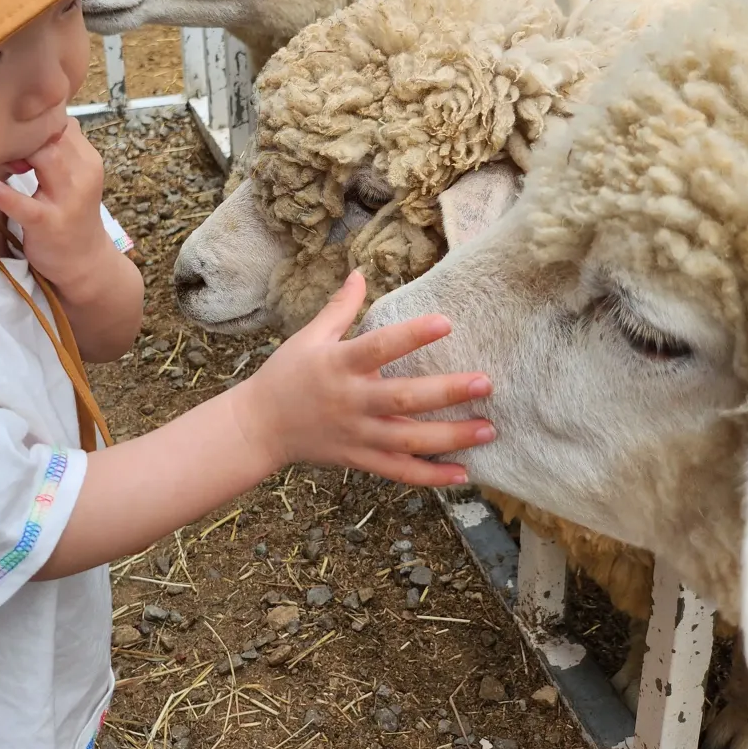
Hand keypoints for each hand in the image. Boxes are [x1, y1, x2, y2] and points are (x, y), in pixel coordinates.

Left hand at [0, 118, 113, 296]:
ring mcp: (68, 200)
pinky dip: (5, 195)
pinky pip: (26, 205)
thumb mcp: (74, 176)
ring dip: (17, 153)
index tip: (11, 125)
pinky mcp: (49, 224)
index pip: (63, 123)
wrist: (85, 261)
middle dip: (25, 133)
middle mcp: (83, 175)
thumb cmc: (71, 214)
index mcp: (88, 159)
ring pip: (47, 159)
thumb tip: (29, 116)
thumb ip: (58, 149)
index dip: (35, 120)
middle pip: (54, 135)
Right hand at [230, 271, 493, 487]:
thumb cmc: (285, 375)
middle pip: (404, 399)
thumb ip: (340, 308)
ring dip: (451, 437)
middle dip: (446, 392)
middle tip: (484, 382)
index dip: (412, 335)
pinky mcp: (360, 459)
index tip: (446, 322)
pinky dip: (431, 476)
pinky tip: (464, 473)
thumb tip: (359, 272)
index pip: (380, 347)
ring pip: (409, 441)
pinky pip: (399, 472)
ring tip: (489, 427)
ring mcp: (357, 434)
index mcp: (339, 364)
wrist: (258, 426)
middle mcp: (351, 401)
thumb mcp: (309, 337)